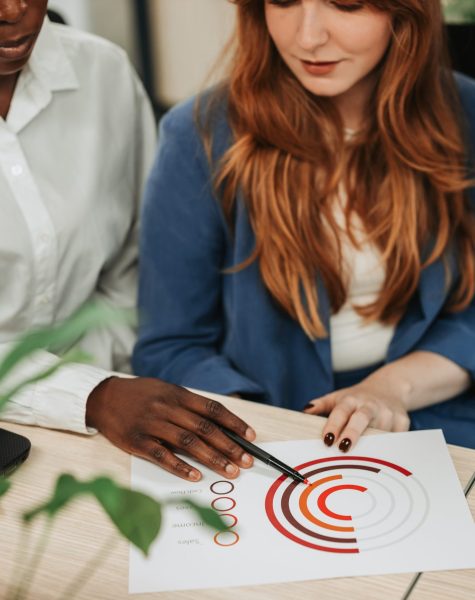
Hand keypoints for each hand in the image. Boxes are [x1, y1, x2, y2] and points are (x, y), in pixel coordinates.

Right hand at [86, 377, 255, 481]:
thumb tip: (219, 425)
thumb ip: (189, 406)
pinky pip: (161, 455)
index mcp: (177, 394)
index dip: (234, 423)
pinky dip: (180, 466)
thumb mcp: (166, 391)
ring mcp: (151, 424)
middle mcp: (167, 407)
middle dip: (229, 445)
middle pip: (204, 428)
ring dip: (212, 458)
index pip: (212, 409)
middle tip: (246, 461)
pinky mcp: (136, 441)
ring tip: (229, 470)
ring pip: (187, 442)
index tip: (251, 437)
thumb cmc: (140, 395)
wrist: (103, 397)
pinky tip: (196, 475)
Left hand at [303, 379, 409, 451]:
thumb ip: (321, 405)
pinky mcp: (403, 422)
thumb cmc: (358, 398)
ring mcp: (388, 413)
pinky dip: (386, 449)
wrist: (390, 388)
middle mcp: (370, 405)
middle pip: (361, 418)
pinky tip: (380, 457)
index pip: (341, 412)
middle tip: (344, 449)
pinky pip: (394, 440)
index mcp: (352, 399)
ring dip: (371, 447)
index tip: (327, 440)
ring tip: (362, 461)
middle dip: (353, 432)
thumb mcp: (338, 397)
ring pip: (379, 433)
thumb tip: (305, 411)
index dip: (333, 425)